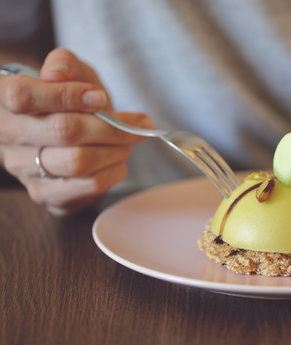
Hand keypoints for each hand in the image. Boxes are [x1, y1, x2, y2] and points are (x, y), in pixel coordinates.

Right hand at [0, 48, 152, 214]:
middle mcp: (7, 136)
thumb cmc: (70, 100)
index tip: (100, 97)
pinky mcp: (45, 194)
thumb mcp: (72, 73)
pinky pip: (88, 186)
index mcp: (4, 99)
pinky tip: (117, 161)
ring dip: (116, 150)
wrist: (66, 137)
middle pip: (63, 131)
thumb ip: (67, 64)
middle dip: (110, 127)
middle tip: (137, 124)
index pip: (23, 96)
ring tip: (128, 142)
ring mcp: (23, 168)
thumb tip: (57, 74)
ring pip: (78, 161)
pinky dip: (114, 171)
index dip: (66, 95)